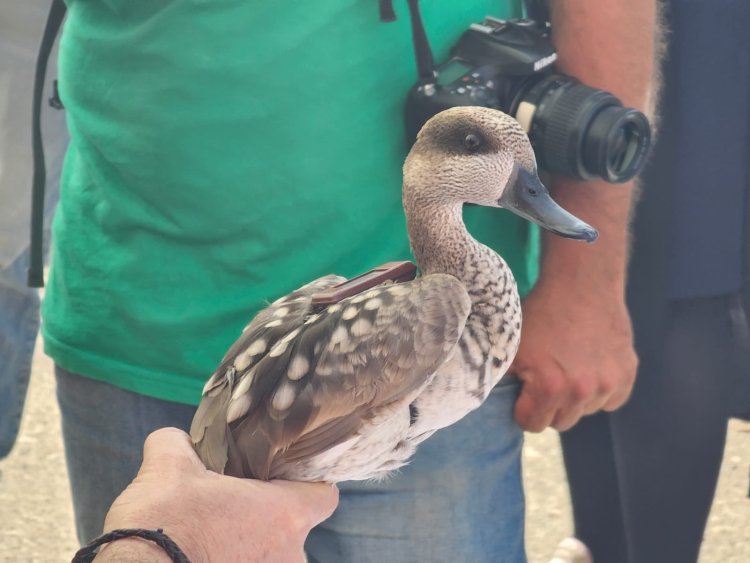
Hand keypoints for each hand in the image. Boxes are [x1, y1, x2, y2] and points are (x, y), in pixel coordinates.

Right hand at [96, 427, 337, 562]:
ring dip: (251, 547)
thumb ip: (179, 442)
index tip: (286, 478)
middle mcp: (290, 555)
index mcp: (285, 514)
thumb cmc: (163, 525)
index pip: (325, 496)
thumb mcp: (167, 465)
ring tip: (214, 536)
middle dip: (268, 517)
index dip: (310, 484)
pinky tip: (206, 556)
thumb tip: (176, 439)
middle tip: (233, 505)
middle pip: (296, 528)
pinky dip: (236, 562)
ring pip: (273, 556)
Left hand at [511, 278, 637, 431]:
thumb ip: (498, 378)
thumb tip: (485, 398)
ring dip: (576, 397)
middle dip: (549, 405)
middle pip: (560, 422)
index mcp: (550, 387)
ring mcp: (608, 383)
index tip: (524, 390)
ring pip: (585, 411)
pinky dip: (600, 390)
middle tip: (546, 376)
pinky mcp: (627, 374)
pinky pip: (610, 400)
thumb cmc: (540, 314)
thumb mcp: (510, 346)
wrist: (581, 283)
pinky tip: (590, 365)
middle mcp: (582, 391)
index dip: (523, 407)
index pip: (532, 424)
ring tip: (568, 365)